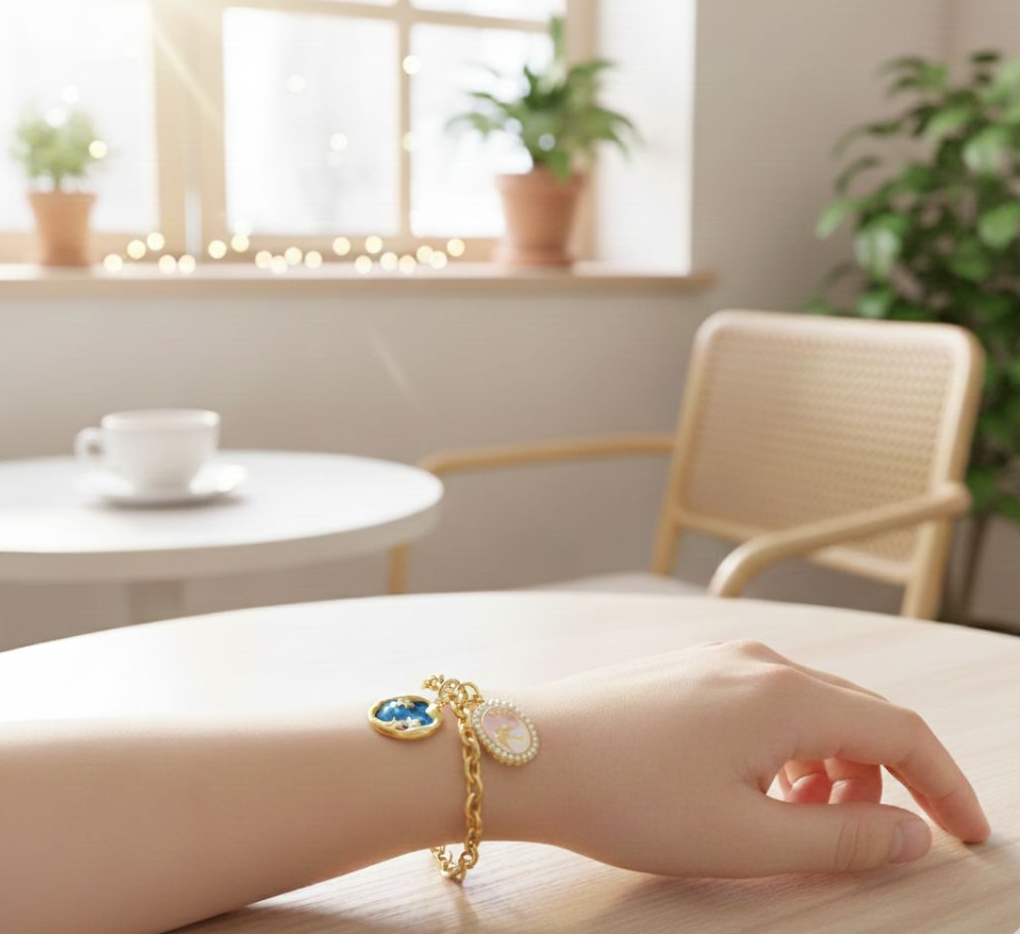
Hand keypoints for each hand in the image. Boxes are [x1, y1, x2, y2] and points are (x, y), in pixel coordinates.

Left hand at [514, 641, 989, 877]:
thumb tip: (912, 835)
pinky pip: (767, 702)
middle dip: (891, 778)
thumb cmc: (630, 798)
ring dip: (834, 766)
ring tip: (807, 819)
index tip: (969, 833)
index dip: (946, 785)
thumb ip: (844, 837)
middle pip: (861, 714)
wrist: (530, 754)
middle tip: (888, 840)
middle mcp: (760, 662)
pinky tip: (761, 786)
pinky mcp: (690, 669)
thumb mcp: (748, 836)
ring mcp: (721, 659)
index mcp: (786, 697)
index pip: (901, 732)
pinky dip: (790, 748)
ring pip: (813, 708)